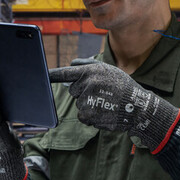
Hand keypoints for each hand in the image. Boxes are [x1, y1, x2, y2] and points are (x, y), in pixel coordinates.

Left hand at [48, 58, 179, 149]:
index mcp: (91, 70)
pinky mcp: (87, 114)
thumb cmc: (123, 87)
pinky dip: (91, 116)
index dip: (53, 74)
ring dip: (89, 105)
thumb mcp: (108, 70)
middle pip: (73, 90)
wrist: (137, 107)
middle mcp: (87, 83)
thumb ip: (88, 66)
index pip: (66, 72)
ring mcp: (86, 99)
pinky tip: (103, 112)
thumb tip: (71, 64)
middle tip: (101, 94)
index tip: (42, 75)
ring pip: (79, 103)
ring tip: (105, 103)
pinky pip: (82, 115)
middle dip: (83, 92)